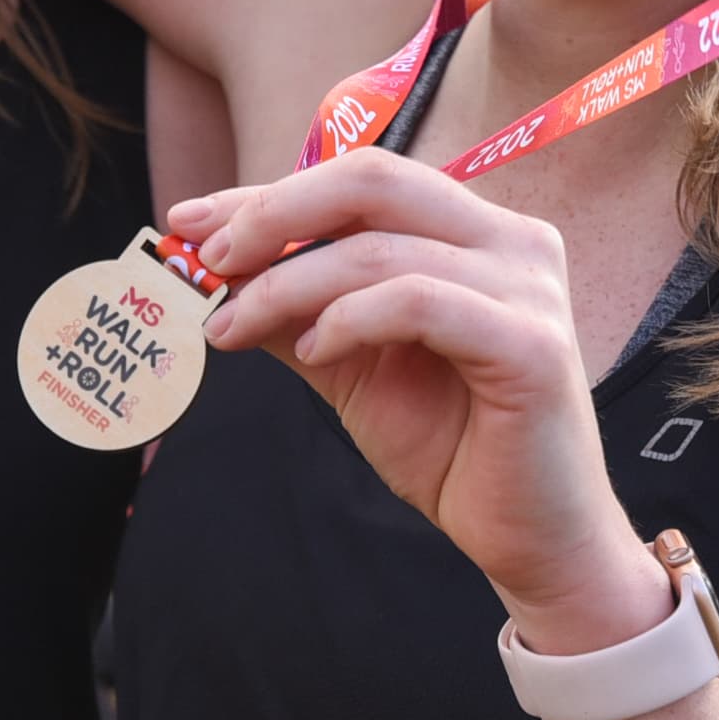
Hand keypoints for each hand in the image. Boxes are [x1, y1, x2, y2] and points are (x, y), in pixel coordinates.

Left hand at [177, 153, 667, 650]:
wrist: (527, 539)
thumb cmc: (450, 447)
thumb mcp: (351, 365)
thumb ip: (295, 309)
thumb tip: (211, 270)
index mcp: (475, 232)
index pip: (359, 180)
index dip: (265, 193)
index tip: (185, 220)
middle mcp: (512, 241)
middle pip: (374, 180)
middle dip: (273, 214)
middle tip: (208, 260)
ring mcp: (529, 288)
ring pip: (381, 249)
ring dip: (287, 284)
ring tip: (234, 329)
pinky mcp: (532, 345)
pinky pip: (419, 302)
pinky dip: (350, 319)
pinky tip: (314, 351)